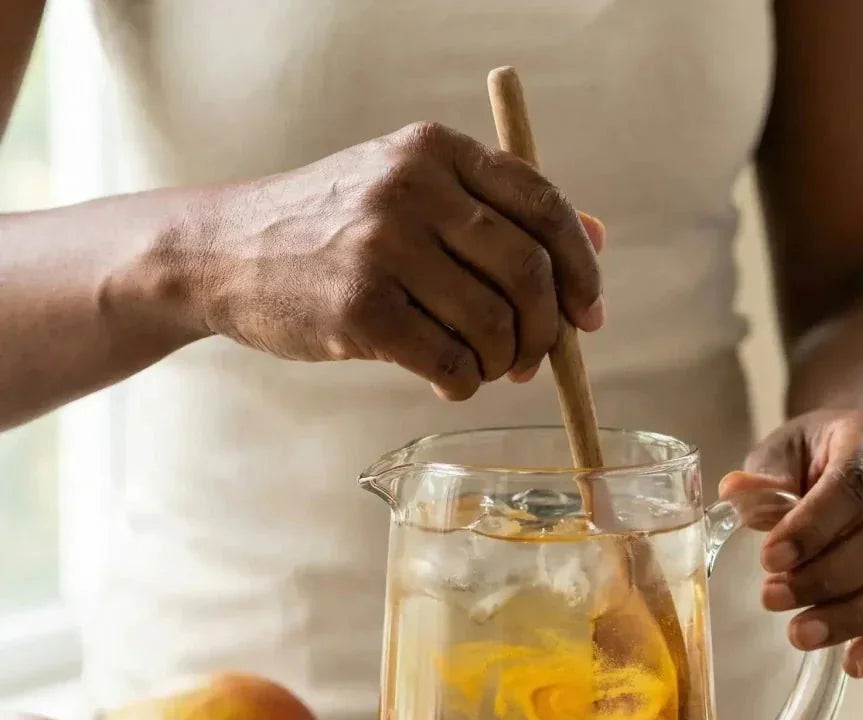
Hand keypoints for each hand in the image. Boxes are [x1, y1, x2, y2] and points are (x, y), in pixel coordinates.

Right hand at [174, 122, 603, 399]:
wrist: (225, 251)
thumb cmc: (334, 229)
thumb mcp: (412, 191)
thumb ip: (499, 209)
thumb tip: (594, 240)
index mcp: (437, 151)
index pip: (544, 204)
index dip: (580, 269)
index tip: (588, 315)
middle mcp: (414, 188)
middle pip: (529, 271)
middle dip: (545, 330)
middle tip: (531, 359)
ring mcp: (384, 247)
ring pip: (494, 326)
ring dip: (501, 363)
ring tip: (480, 367)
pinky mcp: (361, 309)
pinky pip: (452, 364)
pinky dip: (464, 384)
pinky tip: (447, 379)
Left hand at [719, 407, 862, 677]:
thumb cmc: (820, 454)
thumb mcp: (786, 448)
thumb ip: (765, 476)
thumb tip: (738, 496)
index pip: (855, 484)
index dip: (813, 525)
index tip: (769, 558)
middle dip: (829, 577)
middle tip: (772, 599)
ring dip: (855, 615)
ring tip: (800, 634)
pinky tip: (852, 662)